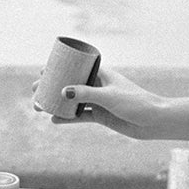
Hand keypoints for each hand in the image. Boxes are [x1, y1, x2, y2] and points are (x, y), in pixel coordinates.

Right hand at [32, 65, 166, 138]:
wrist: (153, 121)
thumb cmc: (136, 103)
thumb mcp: (109, 97)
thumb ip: (86, 94)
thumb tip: (62, 92)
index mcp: (101, 74)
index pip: (75, 67)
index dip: (58, 68)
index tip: (42, 72)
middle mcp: (98, 86)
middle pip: (70, 84)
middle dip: (52, 87)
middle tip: (35, 91)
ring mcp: (98, 101)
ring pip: (72, 101)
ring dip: (56, 104)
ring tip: (40, 107)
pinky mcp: (101, 116)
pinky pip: (80, 116)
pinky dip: (67, 118)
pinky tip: (54, 121)